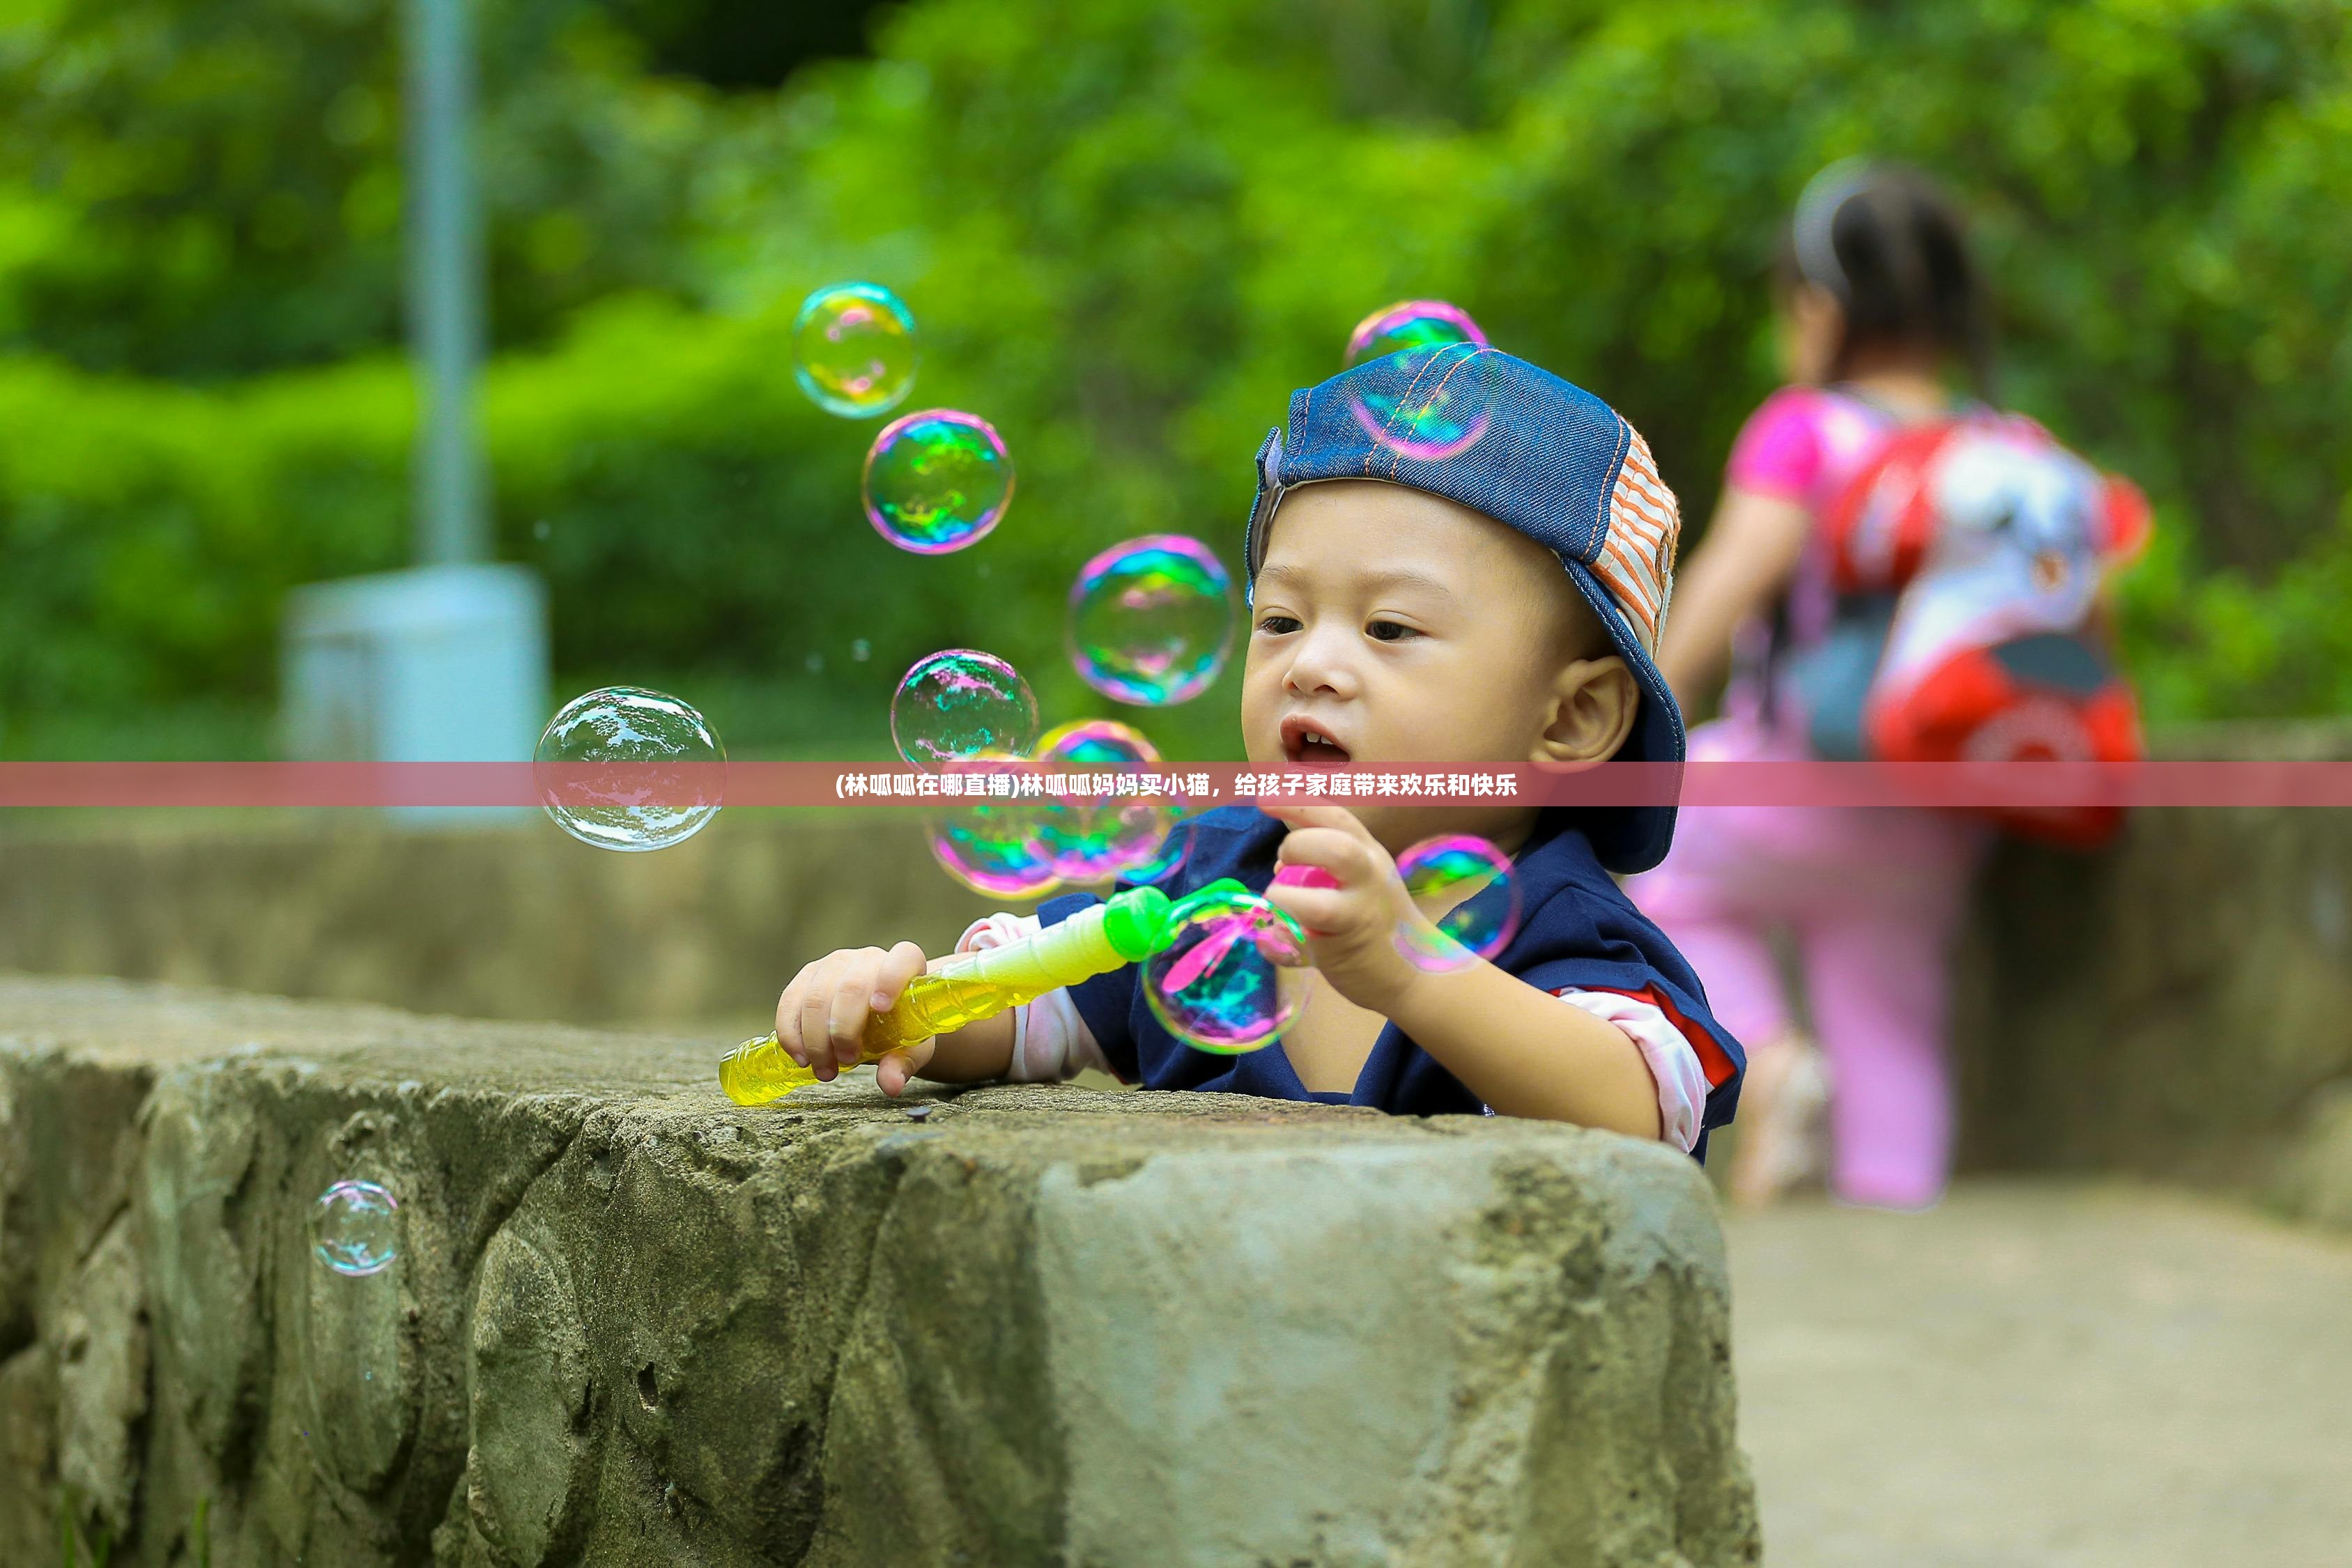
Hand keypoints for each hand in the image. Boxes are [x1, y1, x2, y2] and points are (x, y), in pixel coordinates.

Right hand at [773, 942, 934, 1095]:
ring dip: (816, 1040)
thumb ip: (902, 1063)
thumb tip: (890, 1084)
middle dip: (844, 1030)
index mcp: (905, 965)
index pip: (902, 958)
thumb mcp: (909, 1048)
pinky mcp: (808, 976)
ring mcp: (834, 964)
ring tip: (825, 1070)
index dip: (891, 979)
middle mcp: (868, 958)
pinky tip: (801, 1057)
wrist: (878, 1019)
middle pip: (850, 987)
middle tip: (846, 1062)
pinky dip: (792, 1034)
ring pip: (816, 997)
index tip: (880, 1008)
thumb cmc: (899, 1028)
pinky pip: (790, 1001)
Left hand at [1258, 802, 1443, 1016]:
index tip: (1263, 796)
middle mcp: (1369, 874)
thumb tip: (1280, 842)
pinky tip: (1276, 938)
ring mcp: (1362, 909)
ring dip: (1288, 891)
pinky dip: (1278, 934)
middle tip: (1281, 865)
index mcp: (1368, 852)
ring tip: (1280, 898)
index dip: (1296, 802)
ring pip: (1324, 893)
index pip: (1334, 815)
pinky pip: (1305, 931)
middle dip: (1296, 845)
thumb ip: (1325, 855)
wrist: (1417, 972)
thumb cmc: (1378, 921)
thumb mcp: (1361, 878)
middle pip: (1336, 844)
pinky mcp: (1348, 944)